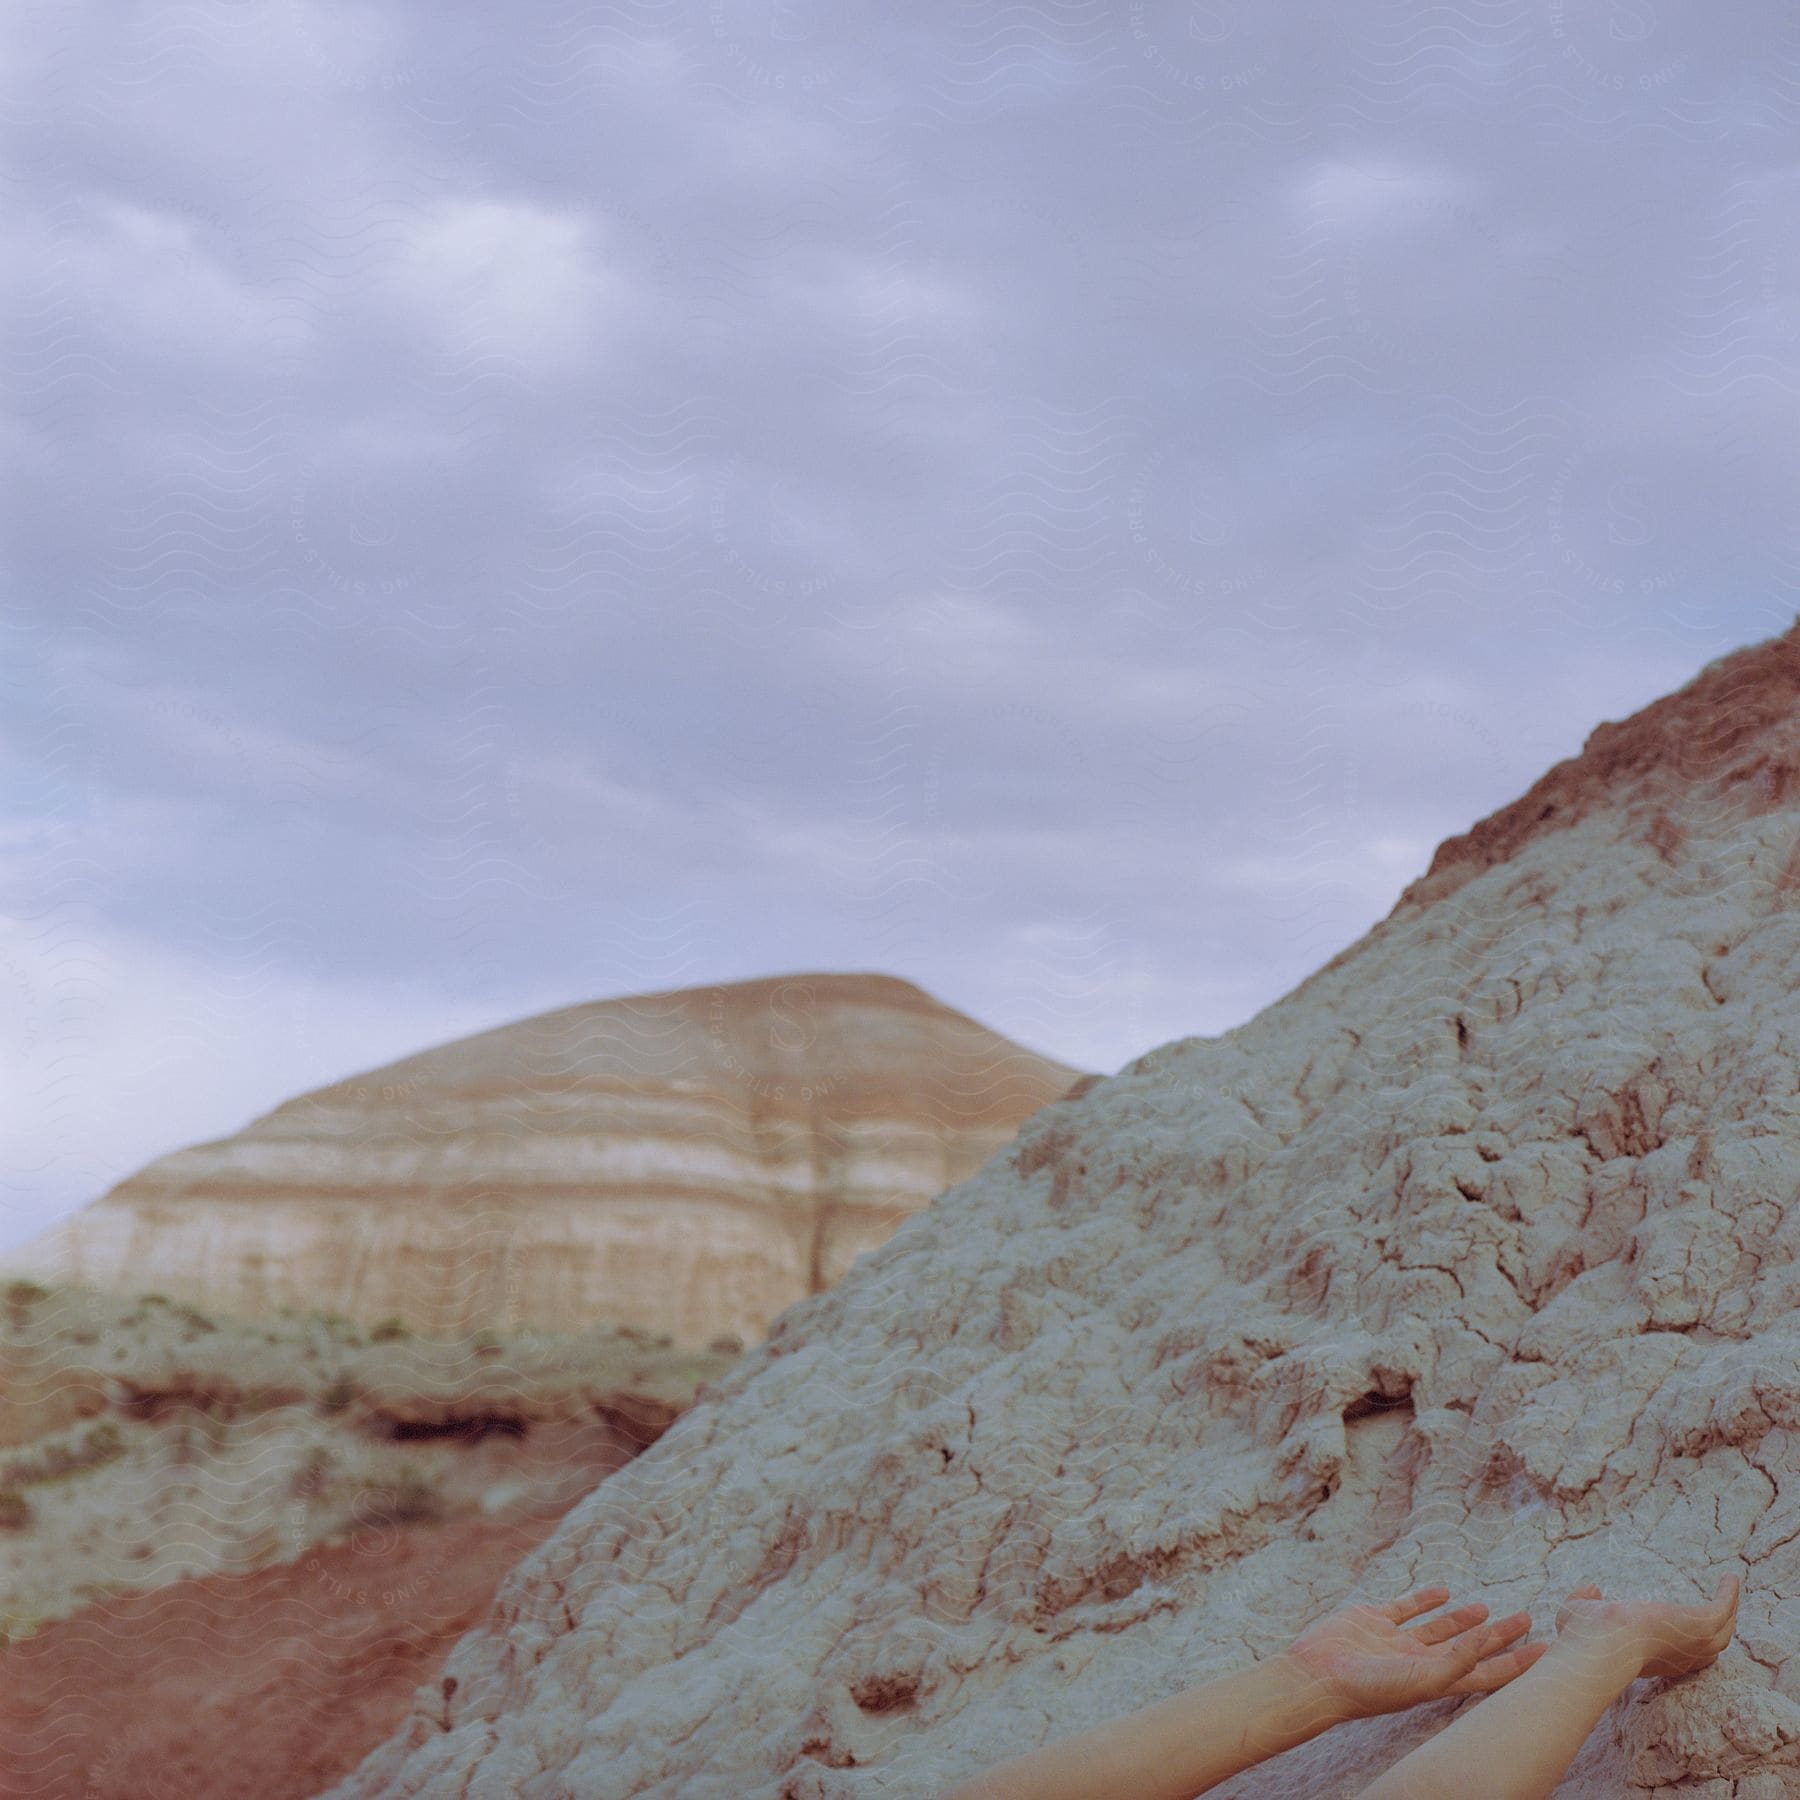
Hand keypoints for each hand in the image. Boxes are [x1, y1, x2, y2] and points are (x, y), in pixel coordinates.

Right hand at [1284, 1583, 1546, 1719]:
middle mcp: (1422, 1662)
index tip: (1547, 1649)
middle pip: (1470, 1647)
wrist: (1320, 1676)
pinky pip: (1406, 1607)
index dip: (1518, 1662)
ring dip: (1463, 1619)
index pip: (1488, 1672)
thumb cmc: (1372, 1688)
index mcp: (1438, 1681)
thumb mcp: (1422, 1677)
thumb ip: (1457, 1659)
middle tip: (1526, 1618)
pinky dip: (1425, 1599)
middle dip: (1499, 1636)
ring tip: (1486, 1607)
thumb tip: (1488, 1638)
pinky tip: (1442, 1590)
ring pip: (1440, 1628)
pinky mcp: (1375, 1621)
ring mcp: (1398, 1641)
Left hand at [1553, 1573, 1739, 1680]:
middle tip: (1719, 1612)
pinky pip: (1722, 1609)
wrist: (1603, 1642)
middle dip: (1714, 1632)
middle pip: (1707, 1649)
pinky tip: (1730, 1577)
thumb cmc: (1585, 1636)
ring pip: (1721, 1632)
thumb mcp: (1576, 1616)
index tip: (1678, 1625)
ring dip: (1727, 1611)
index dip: (1678, 1641)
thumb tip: (1592, 1588)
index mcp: (1649, 1660)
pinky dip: (1728, 1595)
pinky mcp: (1700, 1624)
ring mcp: (1692, 1643)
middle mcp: (1676, 1658)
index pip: (1673, 1654)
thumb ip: (1583, 1602)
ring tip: (1729, 1591)